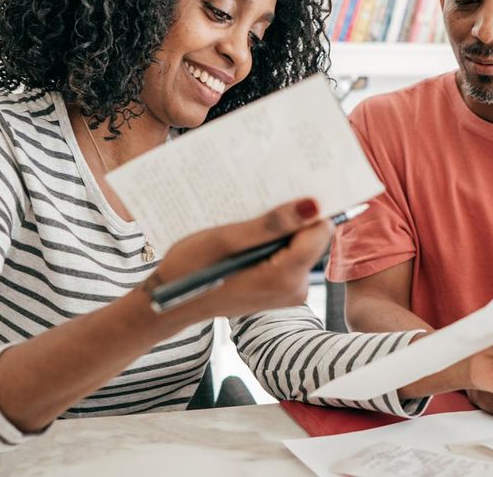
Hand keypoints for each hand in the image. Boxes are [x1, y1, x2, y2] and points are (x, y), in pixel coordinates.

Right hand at [148, 198, 330, 319]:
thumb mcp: (227, 240)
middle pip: (311, 238)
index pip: (319, 231)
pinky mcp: (280, 290)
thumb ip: (272, 224)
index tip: (288, 190)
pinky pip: (288, 256)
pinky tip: (248, 237)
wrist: (172, 302)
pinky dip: (272, 243)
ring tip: (249, 222)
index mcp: (284, 278)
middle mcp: (295, 289)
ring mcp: (289, 292)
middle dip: (290, 219)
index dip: (307, 208)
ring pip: (299, 246)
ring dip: (278, 230)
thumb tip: (311, 206)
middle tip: (260, 205)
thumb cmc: (191, 269)